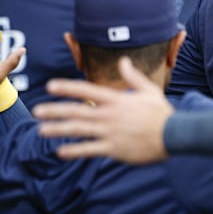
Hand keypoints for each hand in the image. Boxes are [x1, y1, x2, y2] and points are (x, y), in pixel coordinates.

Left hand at [33, 57, 172, 163]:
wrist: (176, 135)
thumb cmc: (161, 113)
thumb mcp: (149, 90)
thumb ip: (132, 77)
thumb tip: (123, 61)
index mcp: (116, 99)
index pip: (86, 90)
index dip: (67, 87)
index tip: (49, 86)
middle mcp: (110, 115)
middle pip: (76, 111)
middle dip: (54, 110)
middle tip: (35, 111)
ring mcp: (111, 132)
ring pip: (79, 130)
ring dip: (58, 130)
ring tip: (41, 130)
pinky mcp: (114, 148)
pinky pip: (89, 150)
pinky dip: (74, 151)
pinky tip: (59, 152)